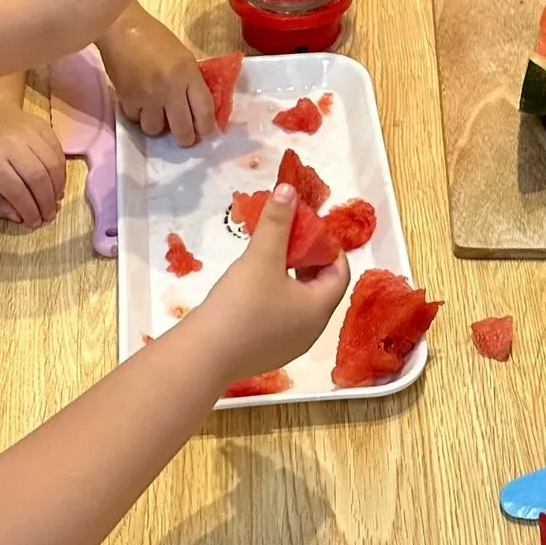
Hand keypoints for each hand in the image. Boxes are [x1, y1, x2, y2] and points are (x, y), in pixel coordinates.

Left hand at [0, 85, 66, 227]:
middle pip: (38, 178)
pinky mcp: (44, 127)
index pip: (16, 190)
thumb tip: (19, 218)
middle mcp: (13, 145)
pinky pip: (59, 153)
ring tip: (54, 202)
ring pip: (53, 166)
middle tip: (48, 215)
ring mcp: (30, 133)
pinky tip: (57, 183)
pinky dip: (62, 172)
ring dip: (57, 189)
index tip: (34, 222)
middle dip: (46, 202)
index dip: (28, 209)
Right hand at [100, 8, 214, 145]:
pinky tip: (139, 105)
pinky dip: (138, 115)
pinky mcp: (127, 99)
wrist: (121, 28)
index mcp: (188, 74)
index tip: (204, 132)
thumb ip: (191, 80)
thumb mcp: (182, 56)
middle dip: (185, 139)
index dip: (206, 127)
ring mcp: (148, 96)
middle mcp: (170, 89)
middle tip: (184, 138)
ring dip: (157, 126)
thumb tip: (195, 107)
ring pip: (155, 130)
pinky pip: (135, 120)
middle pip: (182, 129)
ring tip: (156, 116)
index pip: (204, 111)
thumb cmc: (154, 37)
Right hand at [192, 184, 348, 381]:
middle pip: (319, 288)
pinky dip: (274, 298)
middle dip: (306, 260)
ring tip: (267, 259)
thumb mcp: (261, 257)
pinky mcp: (266, 352)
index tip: (307, 229)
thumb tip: (289, 190)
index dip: (327, 247)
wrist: (206, 355)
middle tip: (286, 239)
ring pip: (298, 304)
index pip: (339, 272)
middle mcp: (311, 330)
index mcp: (319, 308)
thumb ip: (277, 222)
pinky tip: (250, 289)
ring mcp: (289, 345)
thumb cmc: (241, 304)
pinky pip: (280, 319)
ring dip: (289, 279)